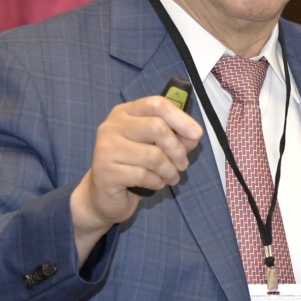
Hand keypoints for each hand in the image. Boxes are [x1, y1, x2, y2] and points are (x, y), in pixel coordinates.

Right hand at [71, 96, 202, 262]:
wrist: (104, 196)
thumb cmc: (133, 166)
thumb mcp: (155, 147)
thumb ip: (174, 137)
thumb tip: (194, 135)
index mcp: (125, 113)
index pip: (156, 104)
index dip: (180, 118)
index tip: (196, 134)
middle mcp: (112, 126)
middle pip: (157, 127)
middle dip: (177, 148)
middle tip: (182, 163)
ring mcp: (106, 148)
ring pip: (153, 155)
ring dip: (169, 170)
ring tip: (171, 177)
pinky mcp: (106, 171)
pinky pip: (144, 175)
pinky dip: (157, 182)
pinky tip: (156, 184)